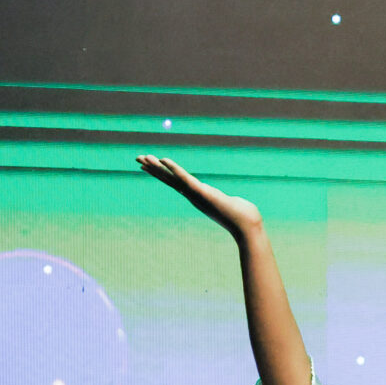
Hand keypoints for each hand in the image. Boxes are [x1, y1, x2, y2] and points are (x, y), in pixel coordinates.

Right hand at [137, 155, 264, 239]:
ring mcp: (197, 194)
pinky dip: (174, 168)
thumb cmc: (243, 216)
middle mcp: (193, 196)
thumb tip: (234, 202)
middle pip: (169, 179)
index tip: (148, 165)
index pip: (176, 182)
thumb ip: (229, 201)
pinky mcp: (202, 192)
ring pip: (173, 178)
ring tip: (144, 157)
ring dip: (158, 167)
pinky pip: (185, 178)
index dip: (162, 173)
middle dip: (153, 168)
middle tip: (137, 158)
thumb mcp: (232, 204)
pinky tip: (164, 159)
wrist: (248, 226)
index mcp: (197, 196)